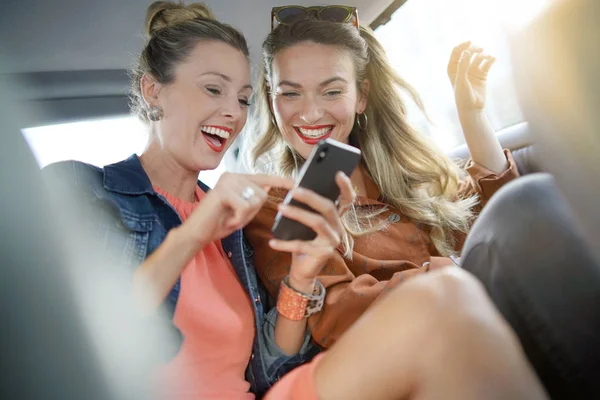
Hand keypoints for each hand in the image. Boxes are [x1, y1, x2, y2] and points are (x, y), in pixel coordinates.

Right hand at [183, 173, 293, 247]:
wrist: (196, 234)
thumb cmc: (219, 223)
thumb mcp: (242, 211)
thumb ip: (254, 198)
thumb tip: (271, 186)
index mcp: (237, 179)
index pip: (264, 178)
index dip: (281, 180)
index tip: (296, 182)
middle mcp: (233, 175)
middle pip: (262, 194)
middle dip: (252, 212)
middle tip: (234, 217)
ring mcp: (227, 181)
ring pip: (255, 201)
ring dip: (245, 216)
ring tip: (230, 218)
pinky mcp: (223, 191)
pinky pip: (245, 207)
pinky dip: (239, 219)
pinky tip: (227, 219)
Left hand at [268, 172, 355, 292]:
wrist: (303, 269)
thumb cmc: (303, 240)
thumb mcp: (305, 223)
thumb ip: (306, 208)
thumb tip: (294, 188)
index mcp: (335, 218)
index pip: (347, 199)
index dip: (346, 186)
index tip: (338, 173)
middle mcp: (338, 228)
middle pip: (328, 207)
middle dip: (310, 196)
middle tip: (292, 190)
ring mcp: (332, 241)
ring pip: (317, 223)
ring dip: (297, 214)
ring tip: (280, 207)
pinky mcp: (323, 254)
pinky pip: (302, 245)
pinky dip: (285, 243)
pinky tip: (272, 242)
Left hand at [447, 41, 495, 111]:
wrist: (472, 109)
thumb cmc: (463, 96)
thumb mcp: (461, 80)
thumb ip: (463, 66)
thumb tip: (467, 51)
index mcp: (453, 68)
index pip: (456, 52)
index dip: (463, 46)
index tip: (470, 43)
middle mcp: (462, 68)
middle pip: (468, 52)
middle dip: (474, 49)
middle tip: (480, 50)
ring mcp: (472, 71)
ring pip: (478, 57)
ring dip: (482, 54)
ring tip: (486, 57)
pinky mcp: (482, 75)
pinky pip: (487, 64)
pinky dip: (490, 60)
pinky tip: (493, 58)